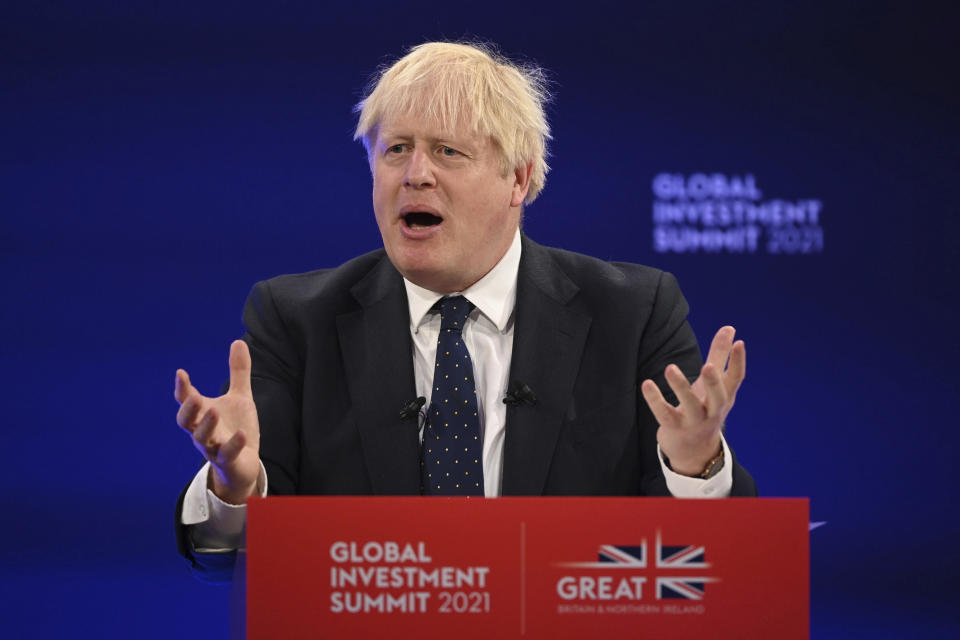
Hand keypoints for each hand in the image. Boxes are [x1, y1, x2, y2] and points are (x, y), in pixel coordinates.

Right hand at [175, 340, 260, 503]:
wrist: (244, 464)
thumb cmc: (237, 428)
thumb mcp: (240, 397)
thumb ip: (238, 372)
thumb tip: (238, 341)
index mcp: (202, 414)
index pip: (186, 400)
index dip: (182, 388)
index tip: (180, 373)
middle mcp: (202, 431)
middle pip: (186, 422)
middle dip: (188, 409)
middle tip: (193, 396)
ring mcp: (213, 447)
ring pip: (203, 438)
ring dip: (206, 425)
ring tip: (213, 410)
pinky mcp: (227, 461)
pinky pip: (227, 453)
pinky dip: (233, 444)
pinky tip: (241, 434)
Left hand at [640, 326, 744, 475]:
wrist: (694, 451)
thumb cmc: (704, 408)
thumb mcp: (713, 384)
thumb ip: (720, 356)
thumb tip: (730, 329)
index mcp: (724, 398)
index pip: (735, 380)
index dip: (738, 362)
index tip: (739, 342)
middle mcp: (712, 410)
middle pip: (717, 397)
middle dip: (713, 382)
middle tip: (707, 366)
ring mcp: (694, 421)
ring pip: (690, 406)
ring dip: (680, 387)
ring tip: (670, 368)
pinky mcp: (675, 427)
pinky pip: (664, 414)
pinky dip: (655, 400)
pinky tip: (647, 384)